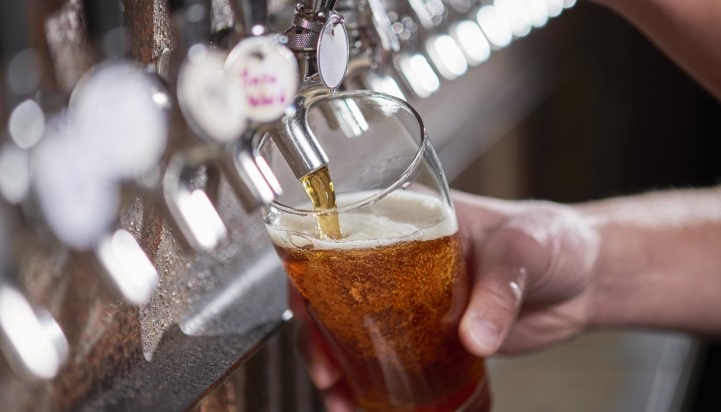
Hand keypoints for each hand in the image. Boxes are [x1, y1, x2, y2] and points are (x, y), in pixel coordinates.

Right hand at [291, 190, 600, 409]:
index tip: (306, 309)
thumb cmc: (552, 237)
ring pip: (356, 329)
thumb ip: (499, 290)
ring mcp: (412, 298)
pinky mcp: (431, 333)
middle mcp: (399, 256)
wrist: (584, 278)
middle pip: (336, 291)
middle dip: (317, 332)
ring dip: (340, 364)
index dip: (310, 272)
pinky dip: (374, 380)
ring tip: (340, 397)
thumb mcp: (523, 249)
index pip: (339, 235)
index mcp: (409, 217)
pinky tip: (366, 401)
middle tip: (325, 368)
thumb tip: (474, 337)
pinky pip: (391, 356)